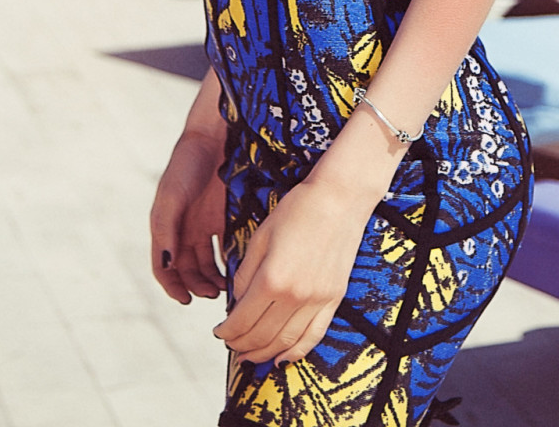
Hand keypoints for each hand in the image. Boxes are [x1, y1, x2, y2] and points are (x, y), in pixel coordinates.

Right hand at [151, 129, 227, 304]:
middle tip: (213, 293)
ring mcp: (205, 225)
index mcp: (166, 228)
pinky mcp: (225, 218)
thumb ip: (167, 230)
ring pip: (208, 262)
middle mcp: (184, 231)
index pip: (165, 268)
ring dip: (214, 278)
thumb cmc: (186, 165)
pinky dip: (231, 260)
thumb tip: (166, 265)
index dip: (173, 287)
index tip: (186, 300)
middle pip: (188, 270)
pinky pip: (226, 246)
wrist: (213, 137)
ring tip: (226, 287)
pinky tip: (239, 267)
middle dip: (198, 285)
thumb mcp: (172, 197)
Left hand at [212, 174, 374, 364]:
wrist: (339, 199)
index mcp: (272, 278)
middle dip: (241, 345)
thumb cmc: (298, 210)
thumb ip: (246, 273)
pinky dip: (297, 352)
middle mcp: (295, 296)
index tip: (218, 332)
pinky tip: (283, 358)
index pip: (242, 320)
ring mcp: (317, 300)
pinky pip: (314, 336)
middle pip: (261, 336)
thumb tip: (237, 302)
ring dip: (264, 354)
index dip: (227, 332)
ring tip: (250, 357)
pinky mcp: (333, 299)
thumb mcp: (261, 236)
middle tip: (231, 346)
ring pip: (286, 342)